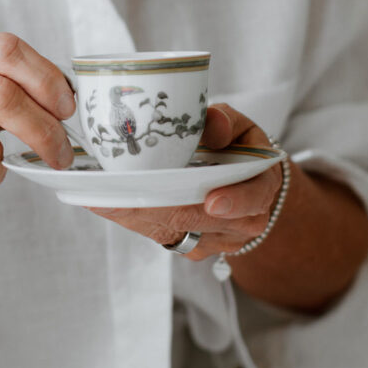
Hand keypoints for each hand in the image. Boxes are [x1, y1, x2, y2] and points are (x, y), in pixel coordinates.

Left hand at [87, 103, 283, 259]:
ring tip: (106, 197)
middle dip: (162, 206)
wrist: (241, 179)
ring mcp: (216, 239)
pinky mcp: (191, 246)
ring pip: (175, 230)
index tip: (213, 200)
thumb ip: (225, 121)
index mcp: (261, 185)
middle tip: (128, 193)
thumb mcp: (239, 126)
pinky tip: (106, 204)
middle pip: (201, 218)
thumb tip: (213, 122)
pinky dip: (133, 219)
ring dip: (139, 215)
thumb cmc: (236, 147)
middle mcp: (244, 221)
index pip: (254, 197)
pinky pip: (160, 235)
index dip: (234, 201)